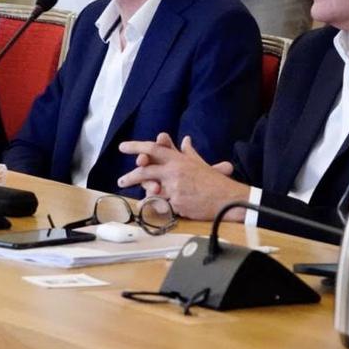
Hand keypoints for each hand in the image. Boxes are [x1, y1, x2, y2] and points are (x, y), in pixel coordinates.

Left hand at [117, 132, 246, 220]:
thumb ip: (188, 152)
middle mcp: (174, 172)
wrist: (227, 199)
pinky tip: (152, 208)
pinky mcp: (177, 203)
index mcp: (179, 160)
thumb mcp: (200, 163)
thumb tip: (185, 140)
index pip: (154, 149)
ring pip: (152, 190)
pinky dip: (157, 206)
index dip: (136, 146)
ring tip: (138, 199)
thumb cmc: (215, 181)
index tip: (123, 147)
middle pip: (146, 170)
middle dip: (130, 176)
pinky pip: (162, 205)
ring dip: (144, 195)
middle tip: (121, 181)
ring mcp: (175, 188)